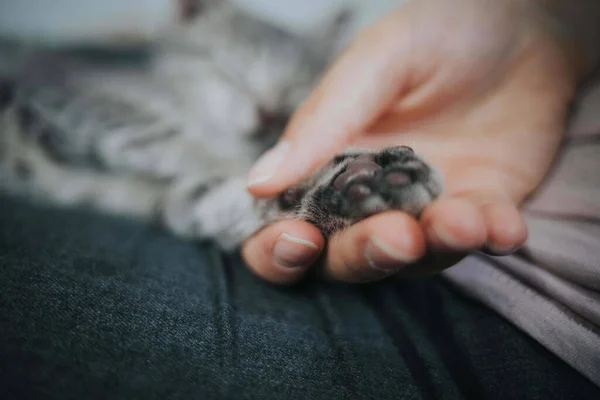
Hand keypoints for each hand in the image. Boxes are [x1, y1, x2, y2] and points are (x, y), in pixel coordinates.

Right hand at [242, 0, 584, 283]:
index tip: (298, 238)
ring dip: (436, 249)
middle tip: (395, 235)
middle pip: (347, 258)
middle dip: (365, 255)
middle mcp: (372, 197)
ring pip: (417, 260)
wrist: (519, 21)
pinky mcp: (485, 205)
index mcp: (328, 165)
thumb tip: (257, 183)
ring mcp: (429, 207)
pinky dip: (494, 238)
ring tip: (461, 219)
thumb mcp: (376, 62)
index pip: (285, 228)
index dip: (278, 251)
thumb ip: (322, 122)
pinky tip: (505, 226)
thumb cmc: (436, 32)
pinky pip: (484, 238)